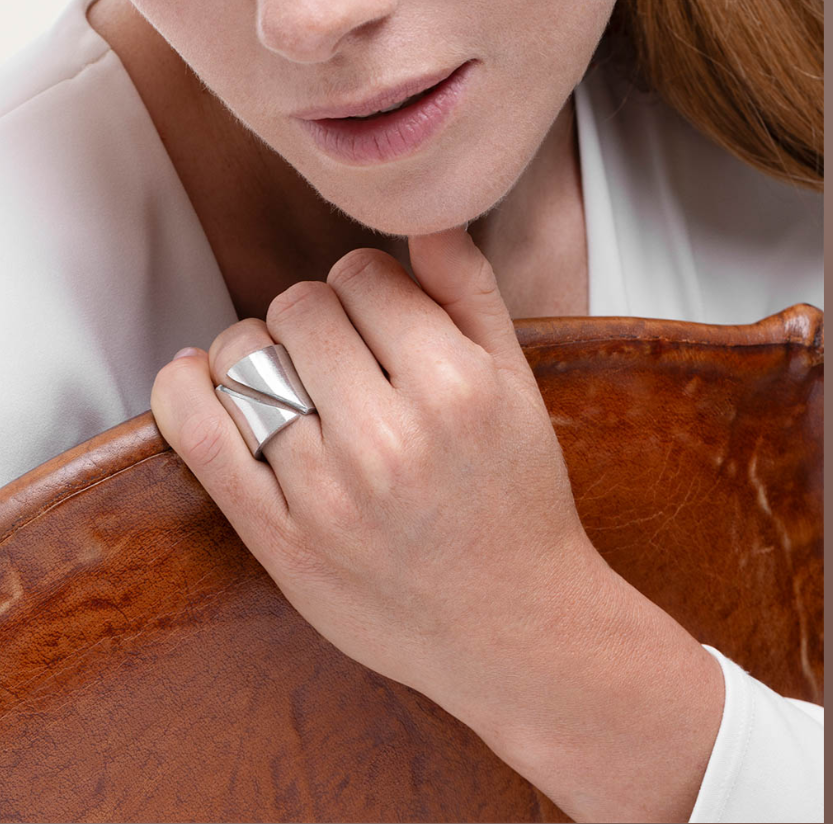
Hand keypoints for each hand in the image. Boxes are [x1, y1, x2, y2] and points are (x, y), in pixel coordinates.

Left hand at [151, 226, 723, 822]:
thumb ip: (471, 294)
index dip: (367, 284)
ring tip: (291, 381)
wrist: (512, 625)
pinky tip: (196, 377)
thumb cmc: (519, 502)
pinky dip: (184, 389)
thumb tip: (425, 213)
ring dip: (258, 352)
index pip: (364, 273)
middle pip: (299, 306)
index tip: (377, 316)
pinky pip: (202, 435)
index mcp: (456, 388)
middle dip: (315, 315)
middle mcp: (388, 438)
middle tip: (338, 355)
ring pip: (245, 357)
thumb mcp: (520, 390)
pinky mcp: (282, 541)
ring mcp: (327, 493)